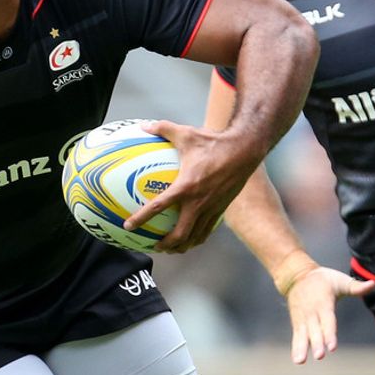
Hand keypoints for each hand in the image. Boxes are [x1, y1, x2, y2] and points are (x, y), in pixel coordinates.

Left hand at [126, 120, 260, 252]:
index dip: (141, 218)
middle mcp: (199, 202)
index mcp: (186, 187)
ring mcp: (212, 207)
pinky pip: (208, 229)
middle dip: (166, 245)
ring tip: (171, 249)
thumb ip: (163, 129)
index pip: (158, 207)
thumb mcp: (186, 133)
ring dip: (182, 245)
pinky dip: (198, 237)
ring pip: (196, 236)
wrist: (246, 150)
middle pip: (181, 234)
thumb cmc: (214, 141)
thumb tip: (143, 125)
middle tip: (154, 247)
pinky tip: (191, 238)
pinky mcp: (222, 209)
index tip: (128, 227)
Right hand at [282, 265, 374, 362]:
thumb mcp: (340, 280)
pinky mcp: (297, 323)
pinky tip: (298, 360)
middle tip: (319, 356)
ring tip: (301, 361)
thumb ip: (356, 286)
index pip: (327, 321)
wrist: (296, 276)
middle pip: (315, 331)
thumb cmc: (323, 280)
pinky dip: (296, 348)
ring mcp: (303, 319)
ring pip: (303, 335)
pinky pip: (297, 336)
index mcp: (323, 303)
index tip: (331, 347)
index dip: (329, 333)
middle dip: (317, 343)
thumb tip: (374, 284)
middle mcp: (312, 313)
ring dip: (302, 348)